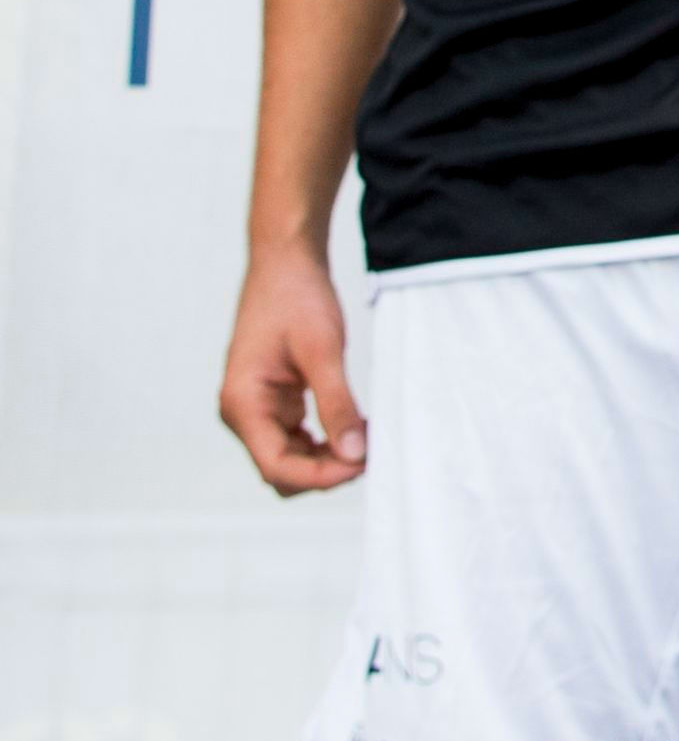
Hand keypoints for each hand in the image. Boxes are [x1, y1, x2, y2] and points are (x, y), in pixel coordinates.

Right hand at [219, 246, 364, 493]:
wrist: (285, 265)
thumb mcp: (323, 352)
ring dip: (328, 458)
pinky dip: (326, 441)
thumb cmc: (296, 299)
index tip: (365, 464)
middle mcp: (242, 413)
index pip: (276, 466)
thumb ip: (337, 404)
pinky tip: (356, 428)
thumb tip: (355, 453)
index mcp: (242, 404)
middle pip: (282, 470)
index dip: (321, 476)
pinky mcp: (274, 402)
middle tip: (374, 452)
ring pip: (290, 458)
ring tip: (370, 439)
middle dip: (326, 470)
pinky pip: (297, 438)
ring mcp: (256, 409)